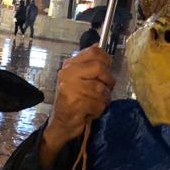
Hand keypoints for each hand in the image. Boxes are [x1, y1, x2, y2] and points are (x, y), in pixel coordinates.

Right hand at [40, 46, 114, 168]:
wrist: (61, 124)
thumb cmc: (72, 101)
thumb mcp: (78, 78)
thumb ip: (88, 63)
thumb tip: (97, 45)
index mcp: (69, 66)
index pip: (93, 52)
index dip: (106, 60)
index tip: (106, 70)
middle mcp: (68, 74)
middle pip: (100, 68)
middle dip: (108, 81)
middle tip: (104, 91)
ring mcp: (70, 88)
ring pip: (101, 88)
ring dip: (103, 100)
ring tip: (95, 104)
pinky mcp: (75, 103)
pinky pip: (98, 103)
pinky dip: (98, 110)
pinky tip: (90, 112)